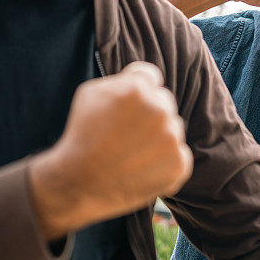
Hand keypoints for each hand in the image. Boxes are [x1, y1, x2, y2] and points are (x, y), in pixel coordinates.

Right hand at [29, 62, 192, 239]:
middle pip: (164, 103)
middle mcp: (160, 110)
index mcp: (138, 89)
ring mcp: (172, 138)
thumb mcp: (91, 94)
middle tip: (126, 135)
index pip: (151, 78)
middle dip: (149, 115)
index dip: (138, 92)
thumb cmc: (83, 136)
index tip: (127, 108)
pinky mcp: (179, 164)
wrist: (80, 183)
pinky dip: (165, 162)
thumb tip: (145, 77)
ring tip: (131, 153)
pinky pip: (179, 155)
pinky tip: (142, 168)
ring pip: (173, 130)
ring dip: (158, 138)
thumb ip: (122, 79)